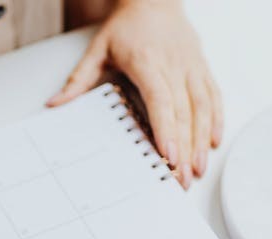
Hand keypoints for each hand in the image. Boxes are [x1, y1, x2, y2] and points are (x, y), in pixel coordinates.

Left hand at [47, 0, 222, 188]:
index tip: (169, 154)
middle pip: (183, 112)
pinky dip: (216, 121)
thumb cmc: (127, 26)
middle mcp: (173, 65)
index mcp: (147, 61)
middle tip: (182, 179)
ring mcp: (191, 67)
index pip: (160, 99)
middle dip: (185, 148)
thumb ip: (78, 81)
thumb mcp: (98, 50)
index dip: (166, 128)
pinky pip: (214, 96)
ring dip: (202, 141)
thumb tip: (55, 105)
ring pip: (202, 107)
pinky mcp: (202, 68)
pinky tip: (214, 143)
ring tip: (198, 169)